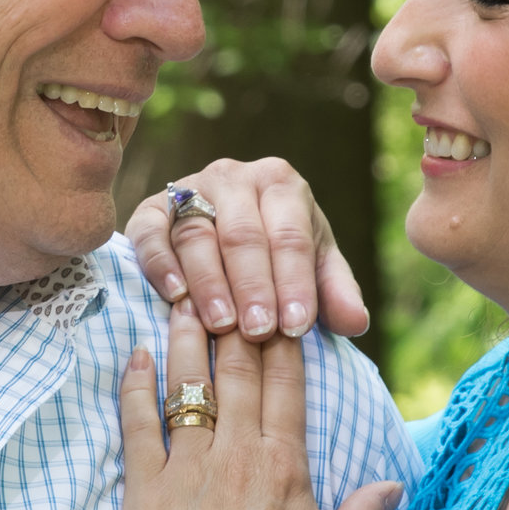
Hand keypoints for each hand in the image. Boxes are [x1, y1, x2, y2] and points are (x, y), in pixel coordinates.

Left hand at [120, 301, 401, 509]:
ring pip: (189, 384)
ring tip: (177, 296)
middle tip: (223, 274)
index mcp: (289, 467)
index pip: (287, 381)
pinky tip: (133, 355)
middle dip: (233, 315)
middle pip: (239, 368)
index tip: (276, 297)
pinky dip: (134, 385)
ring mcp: (192, 470)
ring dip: (184, 336)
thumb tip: (393, 485)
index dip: (282, 334)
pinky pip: (138, 424)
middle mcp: (242, 456)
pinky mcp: (147, 492)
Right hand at [126, 157, 370, 341]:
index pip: (291, 235)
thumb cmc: (276, 254)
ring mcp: (189, 188)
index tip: (295, 327)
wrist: (220, 231)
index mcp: (281, 184)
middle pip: (243, 234)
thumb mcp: (312, 268)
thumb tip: (357, 323)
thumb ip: (334, 293)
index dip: (294, 282)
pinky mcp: (151, 208)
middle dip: (253, 286)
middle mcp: (234, 177)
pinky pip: (152, 233)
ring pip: (197, 234)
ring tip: (222, 325)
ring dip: (209, 282)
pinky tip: (175, 296)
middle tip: (258, 332)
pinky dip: (161, 264)